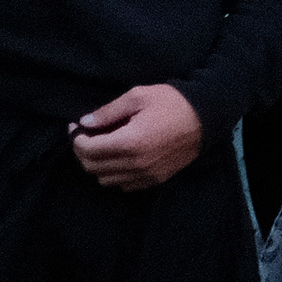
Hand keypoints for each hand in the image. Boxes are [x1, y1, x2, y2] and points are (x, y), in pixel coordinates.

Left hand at [69, 84, 204, 189]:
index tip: (75, 126)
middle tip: (84, 136)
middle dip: (82, 152)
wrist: (206, 118)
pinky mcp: (156, 180)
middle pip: (94, 168)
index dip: (76, 139)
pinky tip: (117, 157)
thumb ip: (108, 112)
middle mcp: (136, 164)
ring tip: (100, 146)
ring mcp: (146, 175)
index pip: (89, 150)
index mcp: (129, 142)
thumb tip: (84, 123)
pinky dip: (114, 174)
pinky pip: (124, 185)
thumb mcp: (137, 97)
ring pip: (106, 180)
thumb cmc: (171, 102)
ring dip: (97, 165)